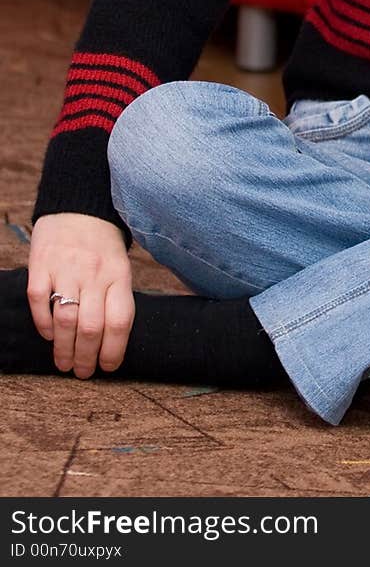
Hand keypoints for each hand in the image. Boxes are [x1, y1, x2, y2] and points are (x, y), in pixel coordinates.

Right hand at [27, 213, 134, 378]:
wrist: (79, 207)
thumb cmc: (102, 245)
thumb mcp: (120, 267)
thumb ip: (116, 298)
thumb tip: (112, 342)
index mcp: (119, 275)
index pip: (120, 321)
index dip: (114, 350)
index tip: (108, 367)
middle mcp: (94, 273)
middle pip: (91, 327)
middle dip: (87, 358)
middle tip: (82, 372)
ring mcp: (66, 268)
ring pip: (65, 320)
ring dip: (64, 349)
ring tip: (65, 363)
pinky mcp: (41, 265)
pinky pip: (39, 301)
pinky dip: (42, 324)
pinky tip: (47, 335)